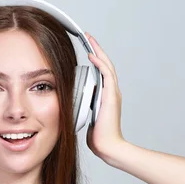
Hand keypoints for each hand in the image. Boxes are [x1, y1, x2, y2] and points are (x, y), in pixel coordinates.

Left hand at [84, 32, 127, 160]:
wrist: (108, 146)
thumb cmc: (98, 137)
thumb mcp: (86, 117)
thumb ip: (82, 107)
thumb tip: (71, 104)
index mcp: (105, 96)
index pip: (101, 72)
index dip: (95, 59)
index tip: (87, 49)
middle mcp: (111, 92)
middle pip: (105, 64)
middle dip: (97, 49)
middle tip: (89, 37)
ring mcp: (113, 93)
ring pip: (107, 65)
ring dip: (98, 51)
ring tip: (90, 40)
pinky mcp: (111, 96)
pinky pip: (107, 74)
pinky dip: (100, 63)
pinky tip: (92, 55)